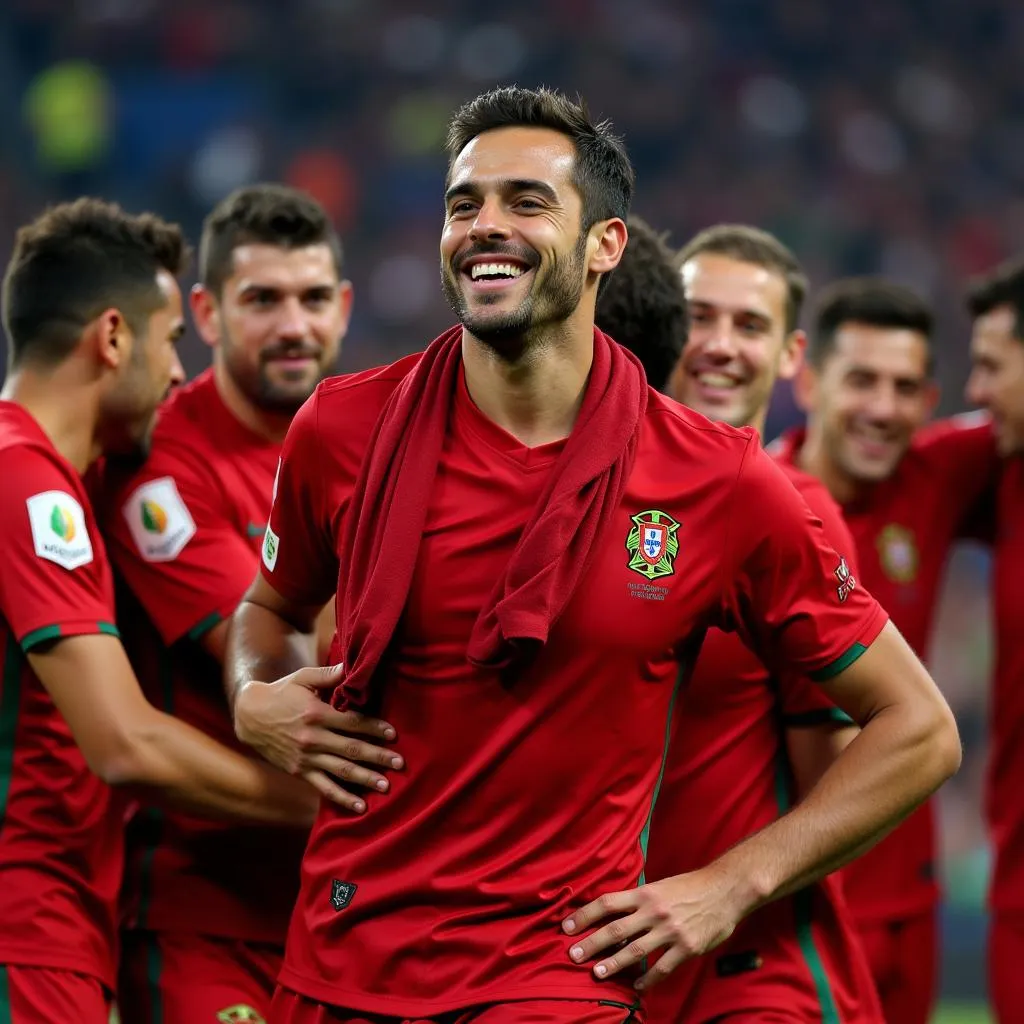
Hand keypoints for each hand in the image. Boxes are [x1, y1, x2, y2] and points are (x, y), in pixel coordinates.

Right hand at [234, 663, 402, 812]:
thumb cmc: (281, 692)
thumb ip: (328, 674)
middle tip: (400, 764)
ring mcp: (306, 758)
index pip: (352, 722)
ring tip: (386, 786)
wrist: (249, 716)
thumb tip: (353, 666)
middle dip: (378, 757)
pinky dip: (342, 798)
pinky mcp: (299, 771)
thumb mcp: (302, 678)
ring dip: (365, 779)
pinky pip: (324, 787)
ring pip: (341, 771)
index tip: (393, 734)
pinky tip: (360, 807)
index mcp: (316, 714)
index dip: (374, 728)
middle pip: (352, 749)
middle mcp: (313, 738)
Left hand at [561, 869, 743, 990]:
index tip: (566, 927)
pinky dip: (648, 980)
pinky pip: (663, 968)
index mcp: (645, 893)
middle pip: (615, 929)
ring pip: (635, 951)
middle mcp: (654, 911)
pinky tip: (637, 987)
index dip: (584, 915)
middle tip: (572, 955)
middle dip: (591, 943)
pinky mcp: (687, 948)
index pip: (607, 903)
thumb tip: (612, 913)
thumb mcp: (660, 886)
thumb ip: (638, 901)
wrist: (725, 890)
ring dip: (614, 964)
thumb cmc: (689, 887)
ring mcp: (670, 931)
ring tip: (597, 973)